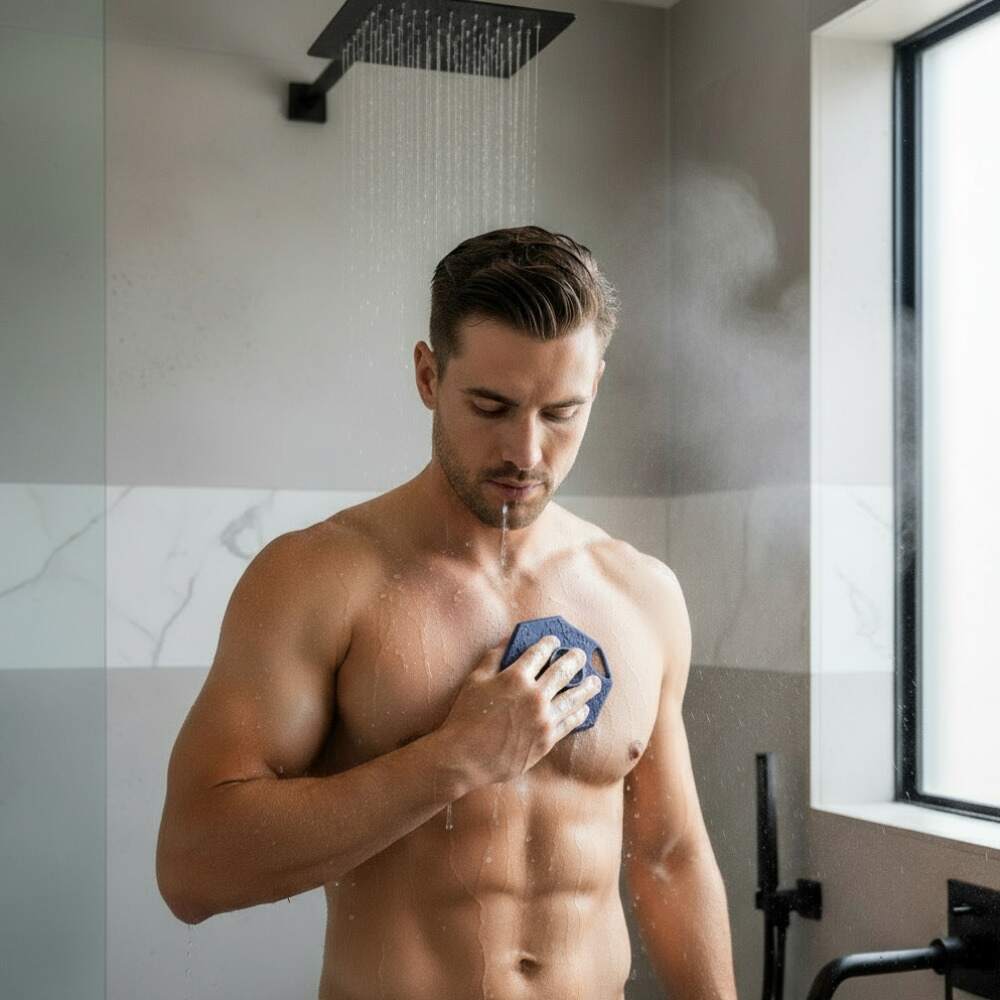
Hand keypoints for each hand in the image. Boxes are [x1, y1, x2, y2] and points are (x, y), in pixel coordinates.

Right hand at [439, 634, 600, 787]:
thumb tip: (508, 640)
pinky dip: (578, 714)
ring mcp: (543, 719)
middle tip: (582, 654)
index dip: (548, 644)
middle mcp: (534, 696)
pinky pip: (569, 723)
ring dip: (586, 687)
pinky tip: (584, 709)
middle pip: (562, 672)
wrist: (466, 757)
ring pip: (572, 698)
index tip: (554, 640)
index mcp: (516, 677)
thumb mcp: (475, 680)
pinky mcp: (546, 740)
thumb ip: (493, 657)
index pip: (539, 653)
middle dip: (574, 659)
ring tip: (595, 681)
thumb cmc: (466, 716)